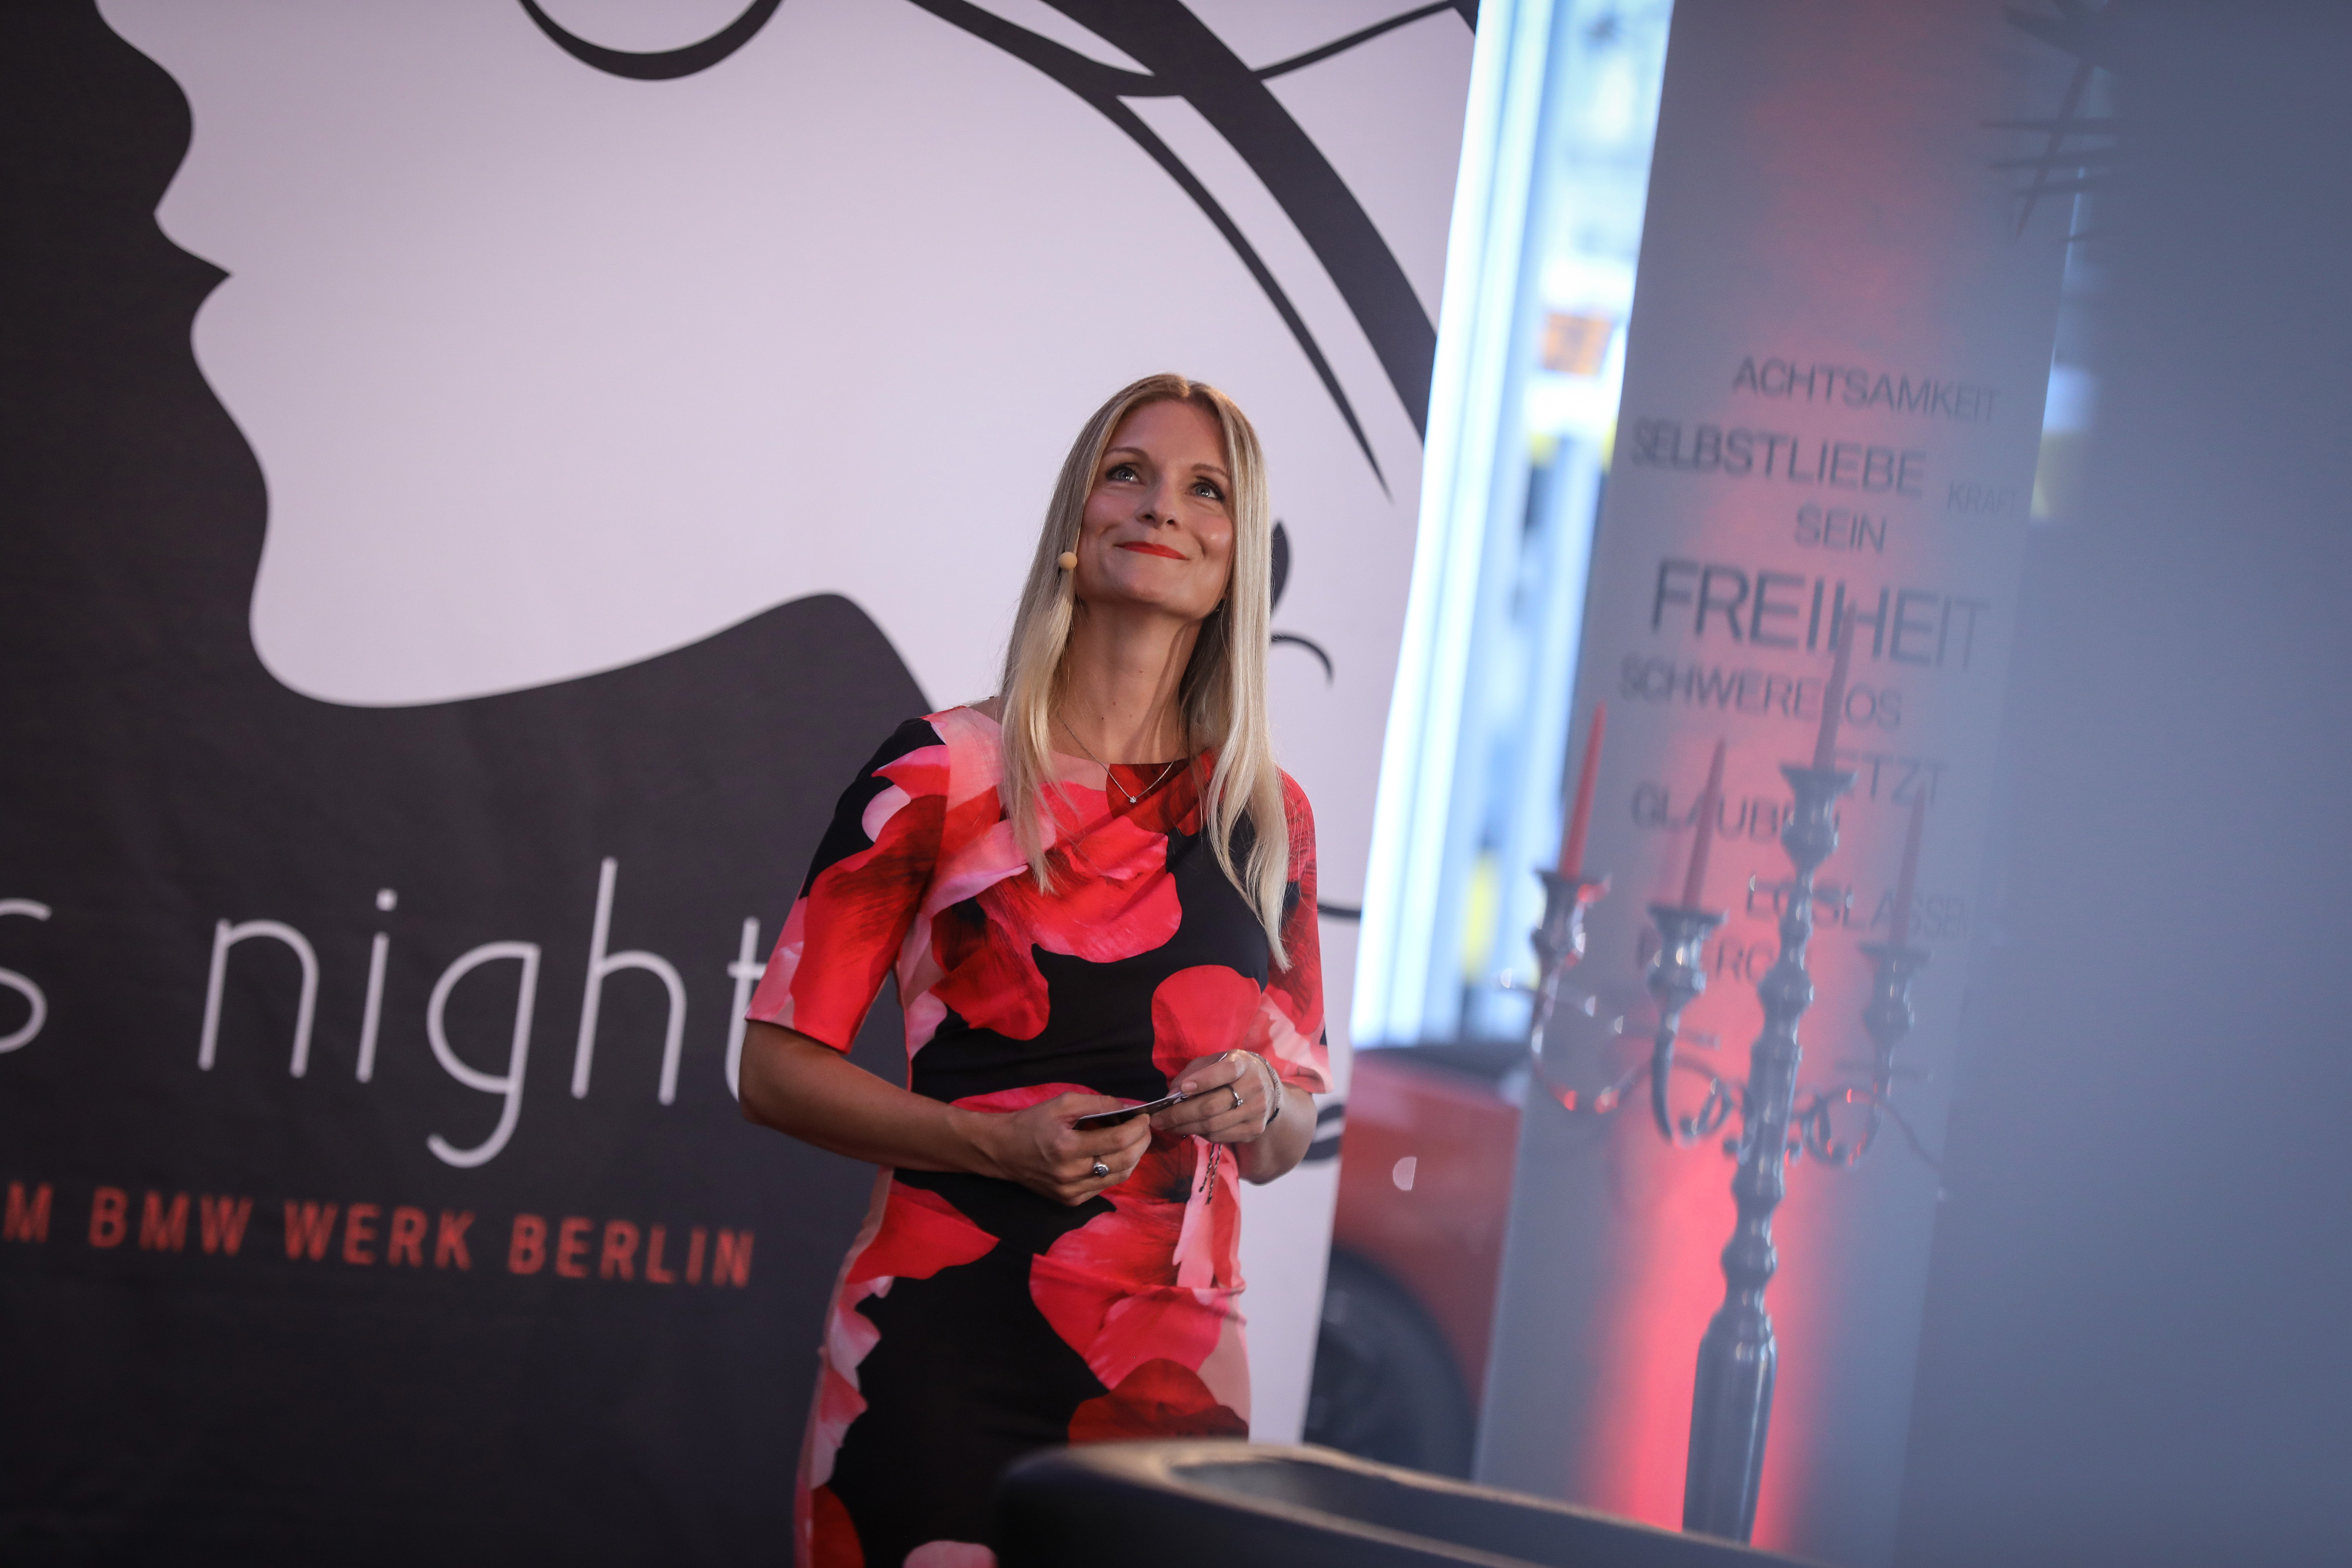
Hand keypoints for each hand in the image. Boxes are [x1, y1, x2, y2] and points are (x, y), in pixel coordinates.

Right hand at [960, 1092, 1152, 1206]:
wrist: (1003, 1151)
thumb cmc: (1032, 1123)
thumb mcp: (1061, 1103)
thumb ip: (1096, 1103)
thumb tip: (1128, 1108)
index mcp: (1066, 1147)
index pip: (1117, 1140)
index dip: (1138, 1128)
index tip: (1144, 1116)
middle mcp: (1070, 1174)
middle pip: (1124, 1161)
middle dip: (1141, 1142)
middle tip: (1145, 1128)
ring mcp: (1071, 1192)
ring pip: (1119, 1177)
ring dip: (1134, 1158)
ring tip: (1135, 1141)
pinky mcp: (1070, 1201)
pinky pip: (1105, 1187)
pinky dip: (1117, 1170)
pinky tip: (1115, 1156)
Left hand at [1150, 1051, 1281, 1144]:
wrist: (1265, 1086)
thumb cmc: (1229, 1070)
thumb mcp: (1213, 1061)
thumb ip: (1192, 1073)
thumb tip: (1172, 1095)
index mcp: (1242, 1064)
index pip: (1225, 1071)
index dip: (1203, 1081)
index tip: (1183, 1089)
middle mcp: (1253, 1087)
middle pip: (1212, 1106)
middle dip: (1180, 1115)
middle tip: (1158, 1120)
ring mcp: (1256, 1111)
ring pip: (1213, 1126)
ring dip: (1185, 1128)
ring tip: (1167, 1127)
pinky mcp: (1254, 1130)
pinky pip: (1220, 1137)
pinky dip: (1200, 1134)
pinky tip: (1190, 1128)